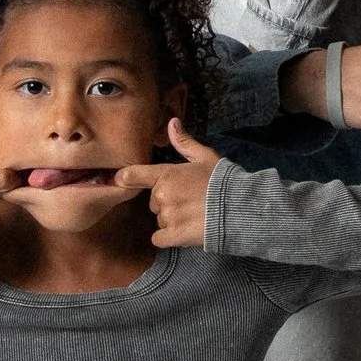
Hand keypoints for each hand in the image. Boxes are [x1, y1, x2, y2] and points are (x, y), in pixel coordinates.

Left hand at [105, 117, 221, 246]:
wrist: (240, 207)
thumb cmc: (224, 181)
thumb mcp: (206, 157)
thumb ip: (185, 143)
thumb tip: (172, 122)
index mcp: (167, 174)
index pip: (134, 174)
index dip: (124, 178)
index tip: (120, 180)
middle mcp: (162, 195)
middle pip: (154, 202)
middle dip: (167, 202)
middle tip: (190, 202)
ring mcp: (168, 216)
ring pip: (160, 220)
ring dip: (172, 220)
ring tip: (194, 216)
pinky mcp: (174, 235)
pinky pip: (159, 239)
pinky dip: (168, 237)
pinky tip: (184, 233)